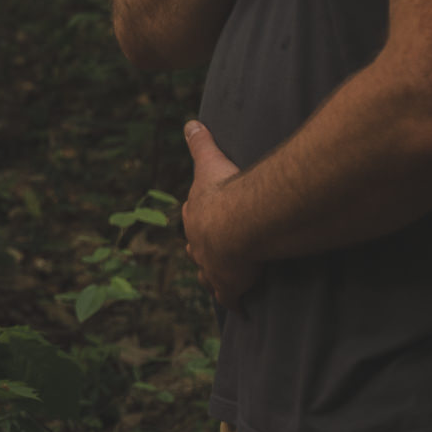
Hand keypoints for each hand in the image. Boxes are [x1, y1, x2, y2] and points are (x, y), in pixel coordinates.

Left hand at [182, 120, 257, 309]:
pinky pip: (230, 298)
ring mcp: (212, 267)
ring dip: (215, 278)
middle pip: (197, 250)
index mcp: (196, 216)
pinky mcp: (228, 286)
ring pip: (209, 276)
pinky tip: (241, 309)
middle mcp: (199, 244)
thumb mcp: (209, 163)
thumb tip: (190, 122)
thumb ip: (200, 144)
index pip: (194, 218)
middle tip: (210, 253)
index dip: (199, 219)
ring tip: (222, 281)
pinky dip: (235, 302)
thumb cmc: (223, 192)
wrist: (234, 225)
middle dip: (203, 251)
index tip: (203, 222)